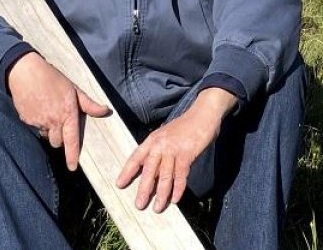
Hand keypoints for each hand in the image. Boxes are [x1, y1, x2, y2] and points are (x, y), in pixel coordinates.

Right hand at [6, 52, 109, 170]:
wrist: (25, 71)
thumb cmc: (52, 78)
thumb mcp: (74, 89)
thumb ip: (89, 103)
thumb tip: (106, 111)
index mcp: (67, 114)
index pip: (71, 141)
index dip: (72, 156)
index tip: (72, 167)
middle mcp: (53, 121)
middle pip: (57, 142)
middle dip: (60, 137)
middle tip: (60, 122)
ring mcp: (38, 122)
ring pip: (45, 135)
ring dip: (48, 129)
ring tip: (48, 111)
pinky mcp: (26, 120)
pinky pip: (34, 127)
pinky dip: (37, 122)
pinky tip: (38, 107)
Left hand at [116, 88, 236, 212]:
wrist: (203, 113)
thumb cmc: (184, 126)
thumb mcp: (165, 135)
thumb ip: (158, 149)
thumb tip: (152, 170)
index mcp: (152, 139)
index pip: (136, 157)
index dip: (127, 172)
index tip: (119, 184)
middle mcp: (160, 144)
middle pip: (149, 170)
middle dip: (144, 189)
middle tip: (139, 205)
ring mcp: (173, 149)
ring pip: (165, 176)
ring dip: (161, 194)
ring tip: (157, 208)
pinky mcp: (187, 153)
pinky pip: (181, 175)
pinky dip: (178, 188)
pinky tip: (175, 199)